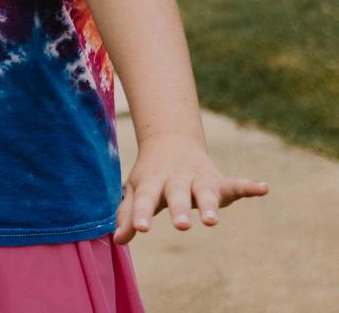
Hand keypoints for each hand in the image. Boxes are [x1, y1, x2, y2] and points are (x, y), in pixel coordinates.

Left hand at [113, 133, 268, 243]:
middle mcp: (175, 179)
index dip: (141, 214)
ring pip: (205, 191)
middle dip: (180, 209)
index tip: (140, 229)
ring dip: (209, 204)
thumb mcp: (135, 191)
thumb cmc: (150, 175)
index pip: (144, 199)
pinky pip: (235, 183)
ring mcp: (198, 179)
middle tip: (182, 226)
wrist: (169, 141)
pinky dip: (249, 186)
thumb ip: (128, 214)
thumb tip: (118, 240)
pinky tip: (264, 188)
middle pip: (177, 194)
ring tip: (212, 220)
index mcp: (152, 183)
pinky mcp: (218, 180)